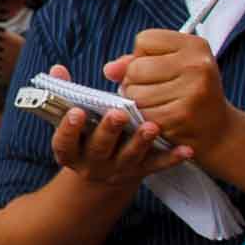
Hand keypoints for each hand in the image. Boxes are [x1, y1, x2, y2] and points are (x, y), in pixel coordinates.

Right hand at [43, 64, 189, 184]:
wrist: (102, 174)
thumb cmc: (86, 136)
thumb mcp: (72, 121)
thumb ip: (65, 94)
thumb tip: (58, 69)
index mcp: (71, 151)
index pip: (65, 142)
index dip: (69, 128)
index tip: (77, 112)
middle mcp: (92, 163)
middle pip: (99, 148)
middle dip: (109, 131)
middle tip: (118, 114)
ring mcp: (118, 169)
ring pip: (129, 157)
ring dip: (140, 142)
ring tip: (150, 126)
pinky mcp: (140, 171)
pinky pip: (157, 166)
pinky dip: (172, 158)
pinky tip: (185, 149)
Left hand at [104, 29, 234, 152]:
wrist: (218, 131)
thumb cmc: (188, 93)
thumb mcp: (170, 67)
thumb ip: (135, 62)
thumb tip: (109, 70)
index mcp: (195, 45)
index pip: (144, 40)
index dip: (142, 56)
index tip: (159, 68)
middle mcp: (197, 64)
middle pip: (135, 68)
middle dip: (134, 82)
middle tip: (154, 91)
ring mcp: (192, 90)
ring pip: (134, 93)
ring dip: (137, 103)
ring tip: (158, 105)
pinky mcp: (181, 115)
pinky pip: (141, 113)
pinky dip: (144, 119)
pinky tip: (161, 119)